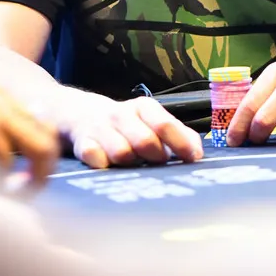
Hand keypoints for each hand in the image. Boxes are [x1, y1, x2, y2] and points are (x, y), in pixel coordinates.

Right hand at [0, 80, 59, 184]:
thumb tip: (3, 157)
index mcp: (2, 96)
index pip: (41, 122)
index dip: (44, 149)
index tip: (33, 170)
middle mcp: (6, 103)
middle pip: (47, 136)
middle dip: (46, 166)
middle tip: (35, 186)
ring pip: (39, 148)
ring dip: (35, 175)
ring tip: (24, 192)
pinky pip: (7, 161)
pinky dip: (5, 180)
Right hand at [62, 93, 203, 168]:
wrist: (77, 114)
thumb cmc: (125, 124)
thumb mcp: (151, 120)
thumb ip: (178, 134)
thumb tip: (198, 153)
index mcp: (143, 108)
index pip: (165, 123)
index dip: (181, 143)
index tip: (193, 159)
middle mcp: (121, 115)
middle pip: (145, 141)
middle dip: (155, 157)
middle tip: (158, 164)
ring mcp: (100, 128)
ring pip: (121, 153)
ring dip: (130, 164)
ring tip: (133, 165)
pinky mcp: (81, 143)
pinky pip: (94, 158)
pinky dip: (104, 165)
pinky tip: (108, 167)